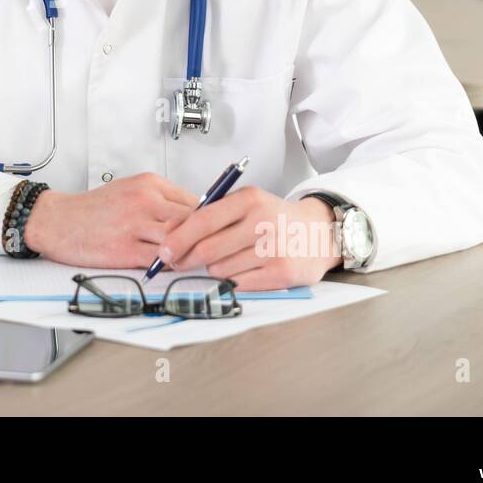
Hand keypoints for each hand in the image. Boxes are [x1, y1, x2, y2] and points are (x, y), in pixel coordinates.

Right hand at [22, 173, 197, 267]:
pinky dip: (171, 266)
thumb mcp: (130, 190)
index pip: (195, 201)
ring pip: (180, 240)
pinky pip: (160, 260)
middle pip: (193, 219)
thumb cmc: (93, 209)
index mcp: (148, 184)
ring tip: (195, 262)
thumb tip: (192, 218)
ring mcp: (135, 225)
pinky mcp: (125, 249)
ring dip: (191, 254)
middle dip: (205, 238)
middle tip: (212, 251)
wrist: (56, 220)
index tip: (213, 232)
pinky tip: (172, 268)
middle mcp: (144, 201)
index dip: (209, 221)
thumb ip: (160, 201)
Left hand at [157, 188, 342, 291]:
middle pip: (206, 249)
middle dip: (186, 260)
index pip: (201, 220)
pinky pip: (239, 283)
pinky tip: (241, 271)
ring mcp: (273, 248)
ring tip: (226, 260)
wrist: (319, 232)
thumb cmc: (274, 219)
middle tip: (178, 263)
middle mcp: (261, 222)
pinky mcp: (281, 272)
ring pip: (220, 269)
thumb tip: (172, 235)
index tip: (163, 251)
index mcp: (249, 199)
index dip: (177, 239)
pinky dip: (232, 281)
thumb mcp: (246, 204)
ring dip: (213, 270)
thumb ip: (213, 215)